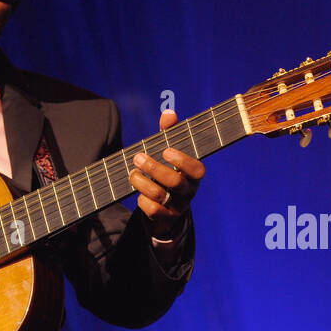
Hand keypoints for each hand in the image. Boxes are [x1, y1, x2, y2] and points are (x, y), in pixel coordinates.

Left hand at [129, 109, 205, 238]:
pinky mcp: (165, 218)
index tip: (166, 151)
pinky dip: (142, 201)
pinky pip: (153, 211)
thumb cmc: (169, 173)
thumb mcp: (170, 154)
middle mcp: (188, 191)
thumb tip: (169, 112)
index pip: (197, 169)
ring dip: (141, 182)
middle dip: (153, 168)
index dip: (182, 160)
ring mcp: (178, 206)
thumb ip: (170, 134)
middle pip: (175, 182)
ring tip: (132, 172)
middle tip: (138, 157)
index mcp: (193, 174)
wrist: (168, 210)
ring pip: (160, 195)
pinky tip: (139, 194)